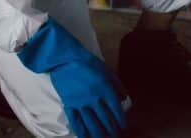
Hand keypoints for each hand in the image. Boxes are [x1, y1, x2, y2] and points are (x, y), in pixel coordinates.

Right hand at [17, 19, 125, 137]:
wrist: (65, 59)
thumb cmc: (88, 62)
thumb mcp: (107, 70)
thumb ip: (117, 85)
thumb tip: (124, 98)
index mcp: (104, 89)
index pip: (115, 109)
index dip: (120, 119)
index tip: (123, 126)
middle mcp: (94, 98)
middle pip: (105, 119)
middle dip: (111, 129)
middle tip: (115, 136)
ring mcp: (80, 103)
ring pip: (91, 123)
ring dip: (98, 133)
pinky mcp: (69, 104)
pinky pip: (75, 121)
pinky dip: (81, 131)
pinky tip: (85, 137)